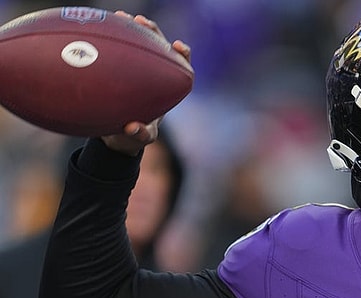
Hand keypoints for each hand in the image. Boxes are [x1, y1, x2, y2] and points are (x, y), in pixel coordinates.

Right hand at [100, 11, 191, 155]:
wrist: (115, 135)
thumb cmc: (134, 136)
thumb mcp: (139, 139)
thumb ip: (140, 135)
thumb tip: (133, 127)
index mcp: (167, 89)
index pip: (182, 68)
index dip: (183, 56)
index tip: (177, 46)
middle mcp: (154, 75)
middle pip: (160, 48)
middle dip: (154, 33)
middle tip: (142, 22)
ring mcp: (137, 69)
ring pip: (140, 43)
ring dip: (132, 28)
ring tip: (121, 15)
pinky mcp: (119, 67)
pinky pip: (116, 49)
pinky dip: (110, 37)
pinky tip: (98, 26)